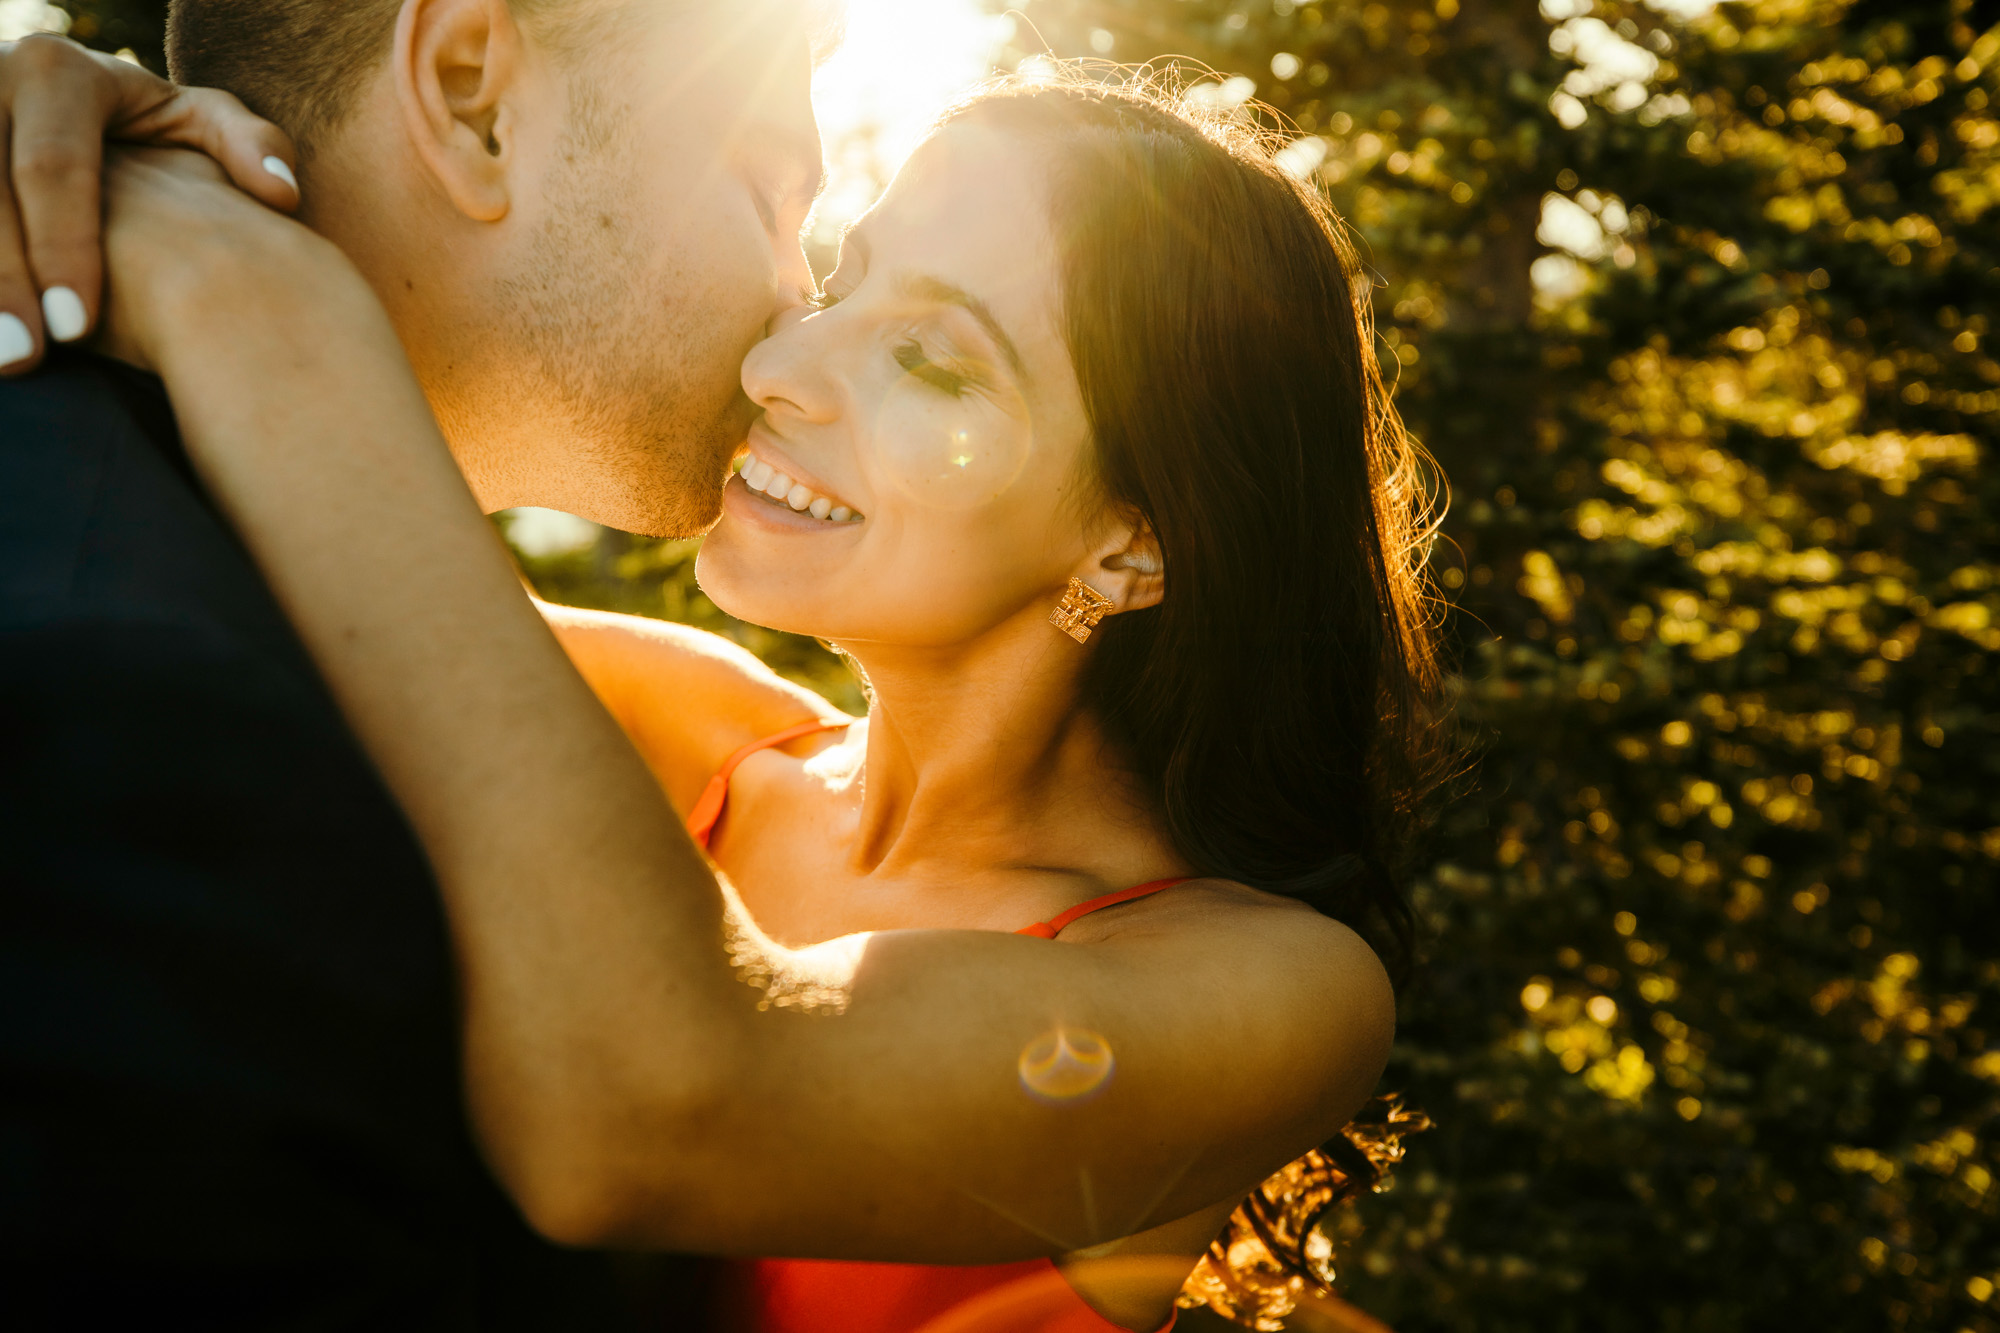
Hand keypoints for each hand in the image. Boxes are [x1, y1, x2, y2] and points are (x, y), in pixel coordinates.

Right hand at [0, 34, 298, 373]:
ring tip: (5, 361)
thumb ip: (247, 146)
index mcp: (60, 73)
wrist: (65, 99)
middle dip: (4, 279)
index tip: (78, 325)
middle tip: (26, 356)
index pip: (55, 168)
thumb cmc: (151, 128)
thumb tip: (283, 195)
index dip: (61, 247)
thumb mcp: (197, 121)